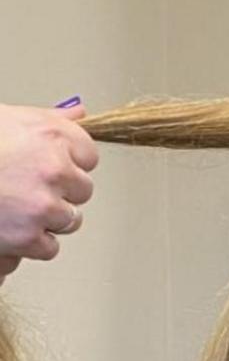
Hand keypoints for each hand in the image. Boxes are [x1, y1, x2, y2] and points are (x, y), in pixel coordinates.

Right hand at [0, 103, 98, 281]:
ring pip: (69, 220)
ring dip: (46, 220)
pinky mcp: (27, 236)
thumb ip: (47, 118)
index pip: (89, 156)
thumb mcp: (7, 118)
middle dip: (58, 193)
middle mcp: (55, 169)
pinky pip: (49, 247)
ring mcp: (43, 205)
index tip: (45, 167)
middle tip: (24, 191)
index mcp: (52, 135)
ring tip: (13, 210)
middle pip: (82, 190)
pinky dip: (30, 245)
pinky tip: (8, 230)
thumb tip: (79, 113)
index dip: (66, 164)